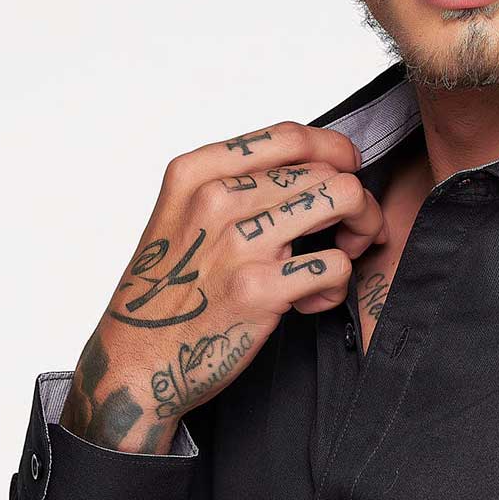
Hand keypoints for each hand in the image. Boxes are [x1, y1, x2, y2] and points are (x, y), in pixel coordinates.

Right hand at [58, 119, 386, 451]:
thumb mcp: (185, 218)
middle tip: (347, 237)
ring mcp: (238, 243)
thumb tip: (311, 165)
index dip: (336, 151)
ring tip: (334, 263)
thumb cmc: (169, 293)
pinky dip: (336, 287)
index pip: (290, 136)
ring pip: (344, 199)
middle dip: (356, 203)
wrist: (138, 364)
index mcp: (197, 173)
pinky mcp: (260, 289)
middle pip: (326, 170)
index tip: (348, 173)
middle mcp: (216, 198)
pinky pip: (338, 264)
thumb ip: (238, 186)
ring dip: (360, 233)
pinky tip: (310, 302)